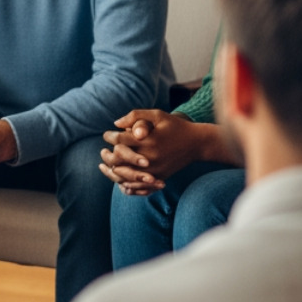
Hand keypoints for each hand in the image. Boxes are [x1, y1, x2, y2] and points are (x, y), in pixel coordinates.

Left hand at [99, 111, 223, 194]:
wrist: (197, 143)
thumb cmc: (175, 126)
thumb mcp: (157, 115)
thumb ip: (136, 116)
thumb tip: (116, 124)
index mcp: (147, 140)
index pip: (119, 140)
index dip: (109, 137)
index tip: (107, 135)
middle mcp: (149, 156)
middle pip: (119, 159)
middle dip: (108, 154)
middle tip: (103, 151)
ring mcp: (154, 170)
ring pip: (125, 175)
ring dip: (113, 170)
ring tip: (106, 165)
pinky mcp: (159, 178)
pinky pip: (138, 186)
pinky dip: (126, 184)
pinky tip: (119, 179)